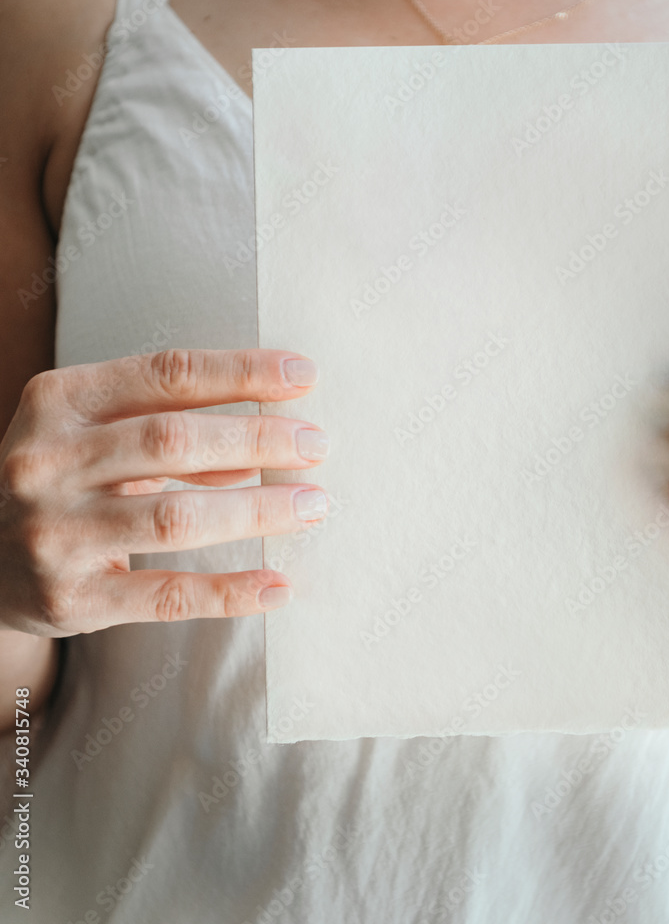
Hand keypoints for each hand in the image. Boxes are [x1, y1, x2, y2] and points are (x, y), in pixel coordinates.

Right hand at [0, 348, 329, 635]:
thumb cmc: (63, 477)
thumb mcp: (97, 432)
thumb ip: (169, 429)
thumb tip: (260, 453)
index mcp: (59, 402)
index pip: (166, 374)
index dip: (242, 372)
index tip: (305, 374)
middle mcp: (46, 463)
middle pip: (174, 440)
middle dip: (258, 438)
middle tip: (317, 445)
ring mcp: (53, 534)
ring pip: (176, 517)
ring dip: (257, 510)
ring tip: (313, 505)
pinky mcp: (71, 600)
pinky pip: (168, 595)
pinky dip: (230, 591)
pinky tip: (278, 584)